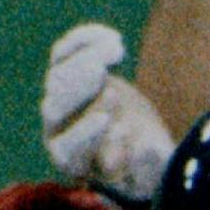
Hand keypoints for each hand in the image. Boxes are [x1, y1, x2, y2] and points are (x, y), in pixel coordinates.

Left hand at [41, 24, 175, 205]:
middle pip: (55, 106)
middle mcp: (58, 130)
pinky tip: (113, 37)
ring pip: (59, 75)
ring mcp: (59, 100)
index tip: (107, 120)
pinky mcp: (66, 74)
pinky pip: (64, 52)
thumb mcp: (154, 172)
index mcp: (73, 161)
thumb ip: (148, 165)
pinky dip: (84, 41)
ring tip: (117, 50)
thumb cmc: (147, 165)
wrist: (141, 142)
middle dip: (77, 87)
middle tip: (101, 71)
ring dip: (85, 58)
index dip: (84, 133)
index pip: (69, 146)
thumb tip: (141, 147)